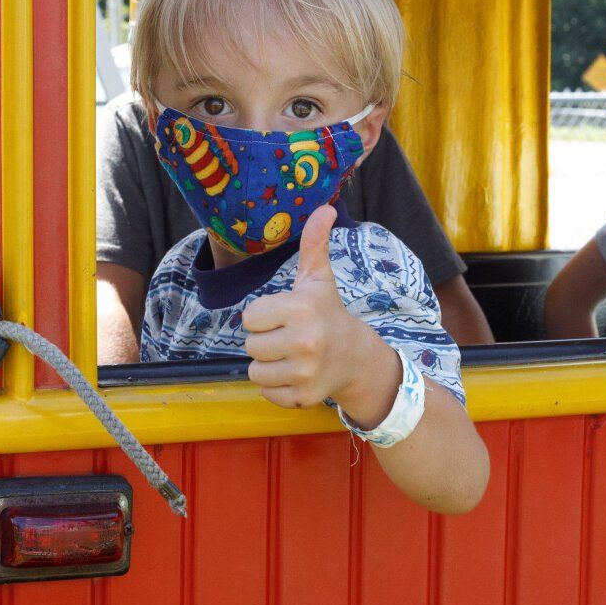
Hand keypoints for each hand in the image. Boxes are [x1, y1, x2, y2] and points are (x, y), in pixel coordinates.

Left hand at [241, 206, 399, 416]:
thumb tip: (324, 207)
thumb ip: (314, 244)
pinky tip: (295, 374)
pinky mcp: (303, 397)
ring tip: (290, 356)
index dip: (263, 316)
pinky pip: (266, 393)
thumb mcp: (318, 279)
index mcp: (301, 309)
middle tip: (288, 337)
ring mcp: (305, 372)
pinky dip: (276, 387)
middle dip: (265, 341)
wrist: (356, 357)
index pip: (249, 317)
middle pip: (250, 346)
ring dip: (267, 365)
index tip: (284, 316)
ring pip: (255, 372)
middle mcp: (304, 341)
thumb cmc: (327, 313)